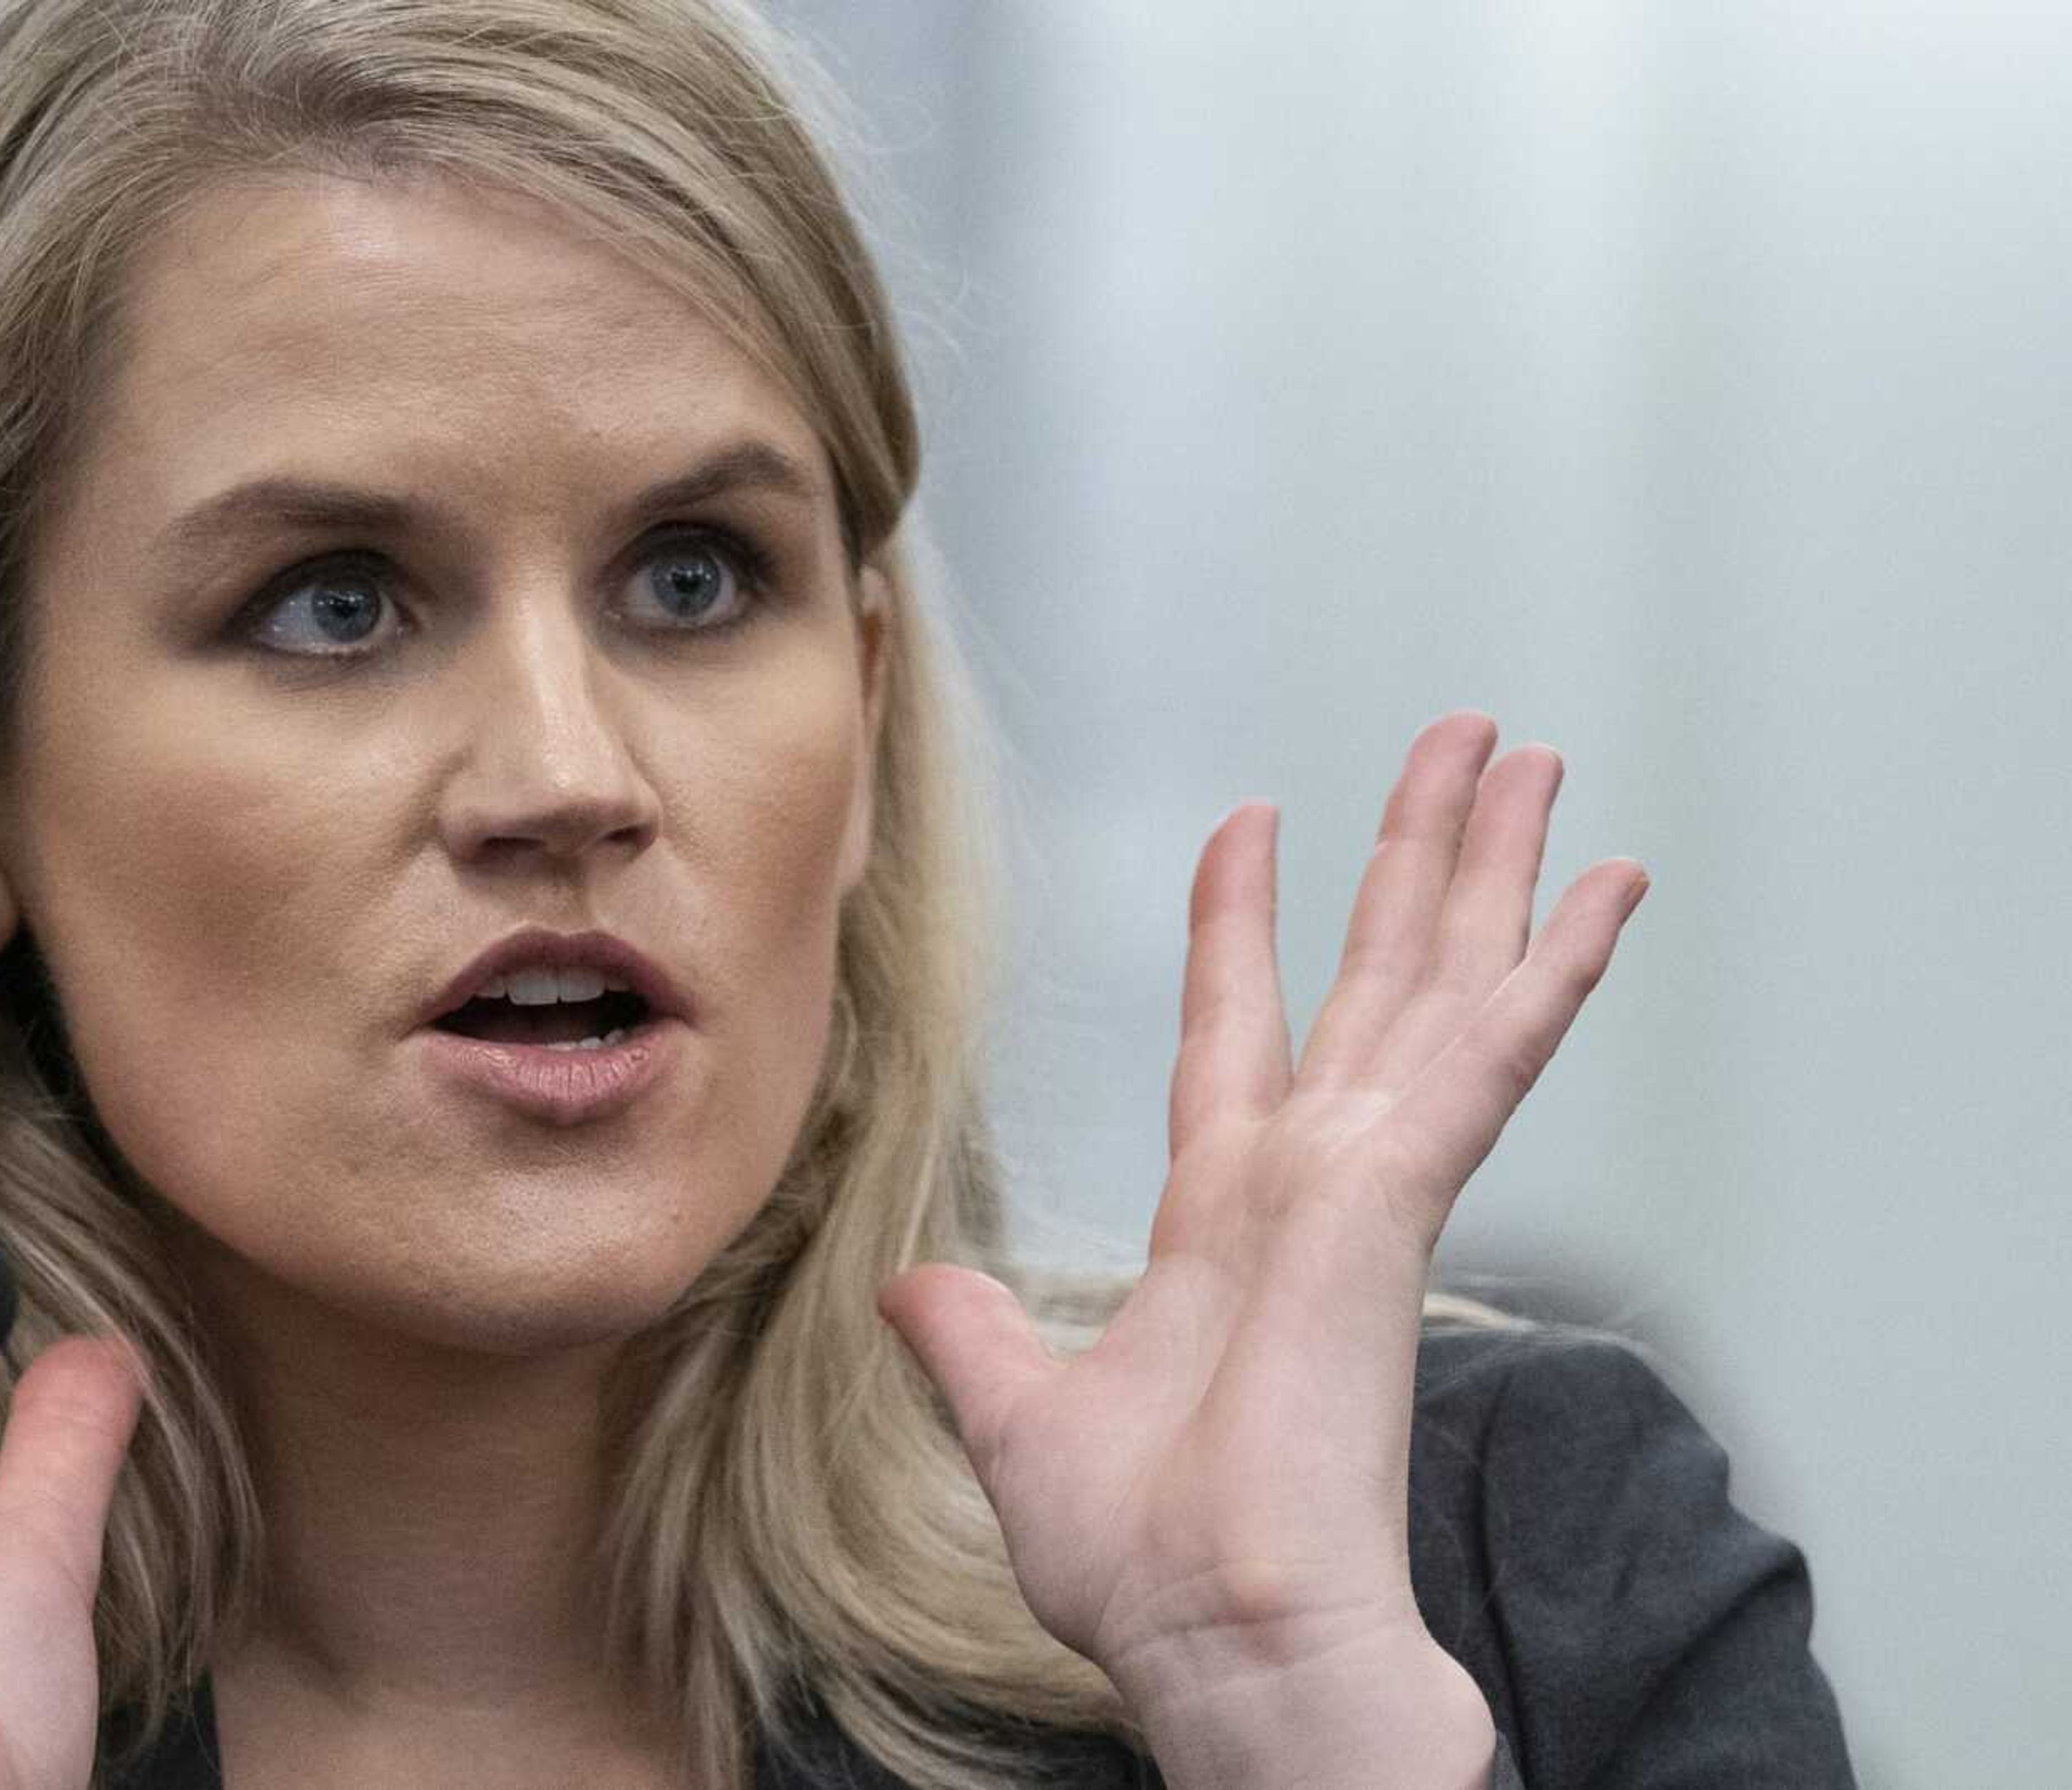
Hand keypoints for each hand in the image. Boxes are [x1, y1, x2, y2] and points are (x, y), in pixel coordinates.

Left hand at [876, 713, 1646, 1777]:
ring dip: (1489, 869)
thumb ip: (970, 1339)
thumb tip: (907, 1289)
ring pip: (1439, 985)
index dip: (1243, 924)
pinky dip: (1544, 972)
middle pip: (1376, 978)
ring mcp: (1365, 1185)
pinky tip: (1601, 892)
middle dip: (1418, 858)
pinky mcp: (1397, 1204)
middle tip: (1467, 747)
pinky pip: (1485, 1059)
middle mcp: (1309, 1181)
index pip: (1239, 1028)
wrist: (1217, 1635)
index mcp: (1225, 1217)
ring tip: (1531, 762)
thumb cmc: (1148, 1566)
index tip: (1252, 824)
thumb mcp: (1021, 1424)